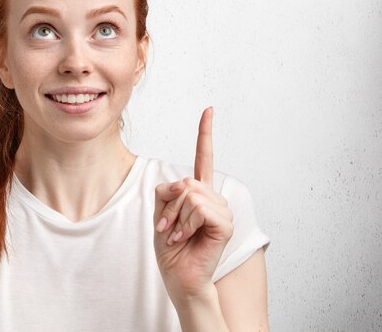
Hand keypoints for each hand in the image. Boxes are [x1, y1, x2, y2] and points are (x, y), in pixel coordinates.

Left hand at [153, 107, 233, 305]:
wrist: (178, 276)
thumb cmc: (170, 245)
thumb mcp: (160, 210)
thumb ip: (168, 190)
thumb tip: (185, 184)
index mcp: (199, 192)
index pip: (205, 157)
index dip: (205, 133)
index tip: (209, 110)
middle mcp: (213, 197)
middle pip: (186, 181)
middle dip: (169, 204)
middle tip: (168, 226)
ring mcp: (221, 210)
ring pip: (190, 194)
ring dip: (176, 216)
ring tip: (178, 234)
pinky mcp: (224, 225)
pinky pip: (199, 208)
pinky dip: (185, 223)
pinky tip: (186, 237)